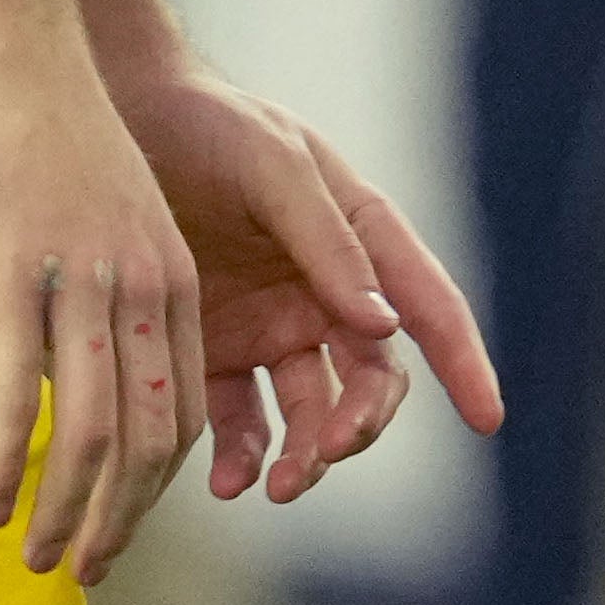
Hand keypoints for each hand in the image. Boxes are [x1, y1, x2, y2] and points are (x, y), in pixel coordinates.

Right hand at [0, 0, 207, 580]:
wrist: (12, 38)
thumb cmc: (43, 124)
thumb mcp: (98, 215)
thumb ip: (101, 288)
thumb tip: (73, 360)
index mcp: (168, 275)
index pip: (185, 406)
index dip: (157, 483)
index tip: (120, 528)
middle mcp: (142, 285)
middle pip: (153, 433)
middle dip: (124, 516)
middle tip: (85, 571)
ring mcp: (82, 280)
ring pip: (95, 426)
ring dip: (70, 507)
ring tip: (41, 560)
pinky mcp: (15, 271)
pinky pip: (23, 389)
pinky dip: (12, 458)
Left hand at [113, 49, 507, 507]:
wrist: (116, 119)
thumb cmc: (209, 126)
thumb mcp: (275, 168)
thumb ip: (328, 244)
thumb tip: (384, 327)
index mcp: (363, 237)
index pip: (429, 308)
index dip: (465, 363)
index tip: (488, 418)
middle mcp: (326, 290)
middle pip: (369, 378)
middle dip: (357, 424)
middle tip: (325, 452)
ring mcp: (269, 326)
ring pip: (309, 412)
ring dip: (305, 455)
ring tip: (277, 485)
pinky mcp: (213, 351)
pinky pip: (239, 420)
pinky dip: (242, 457)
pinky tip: (229, 482)